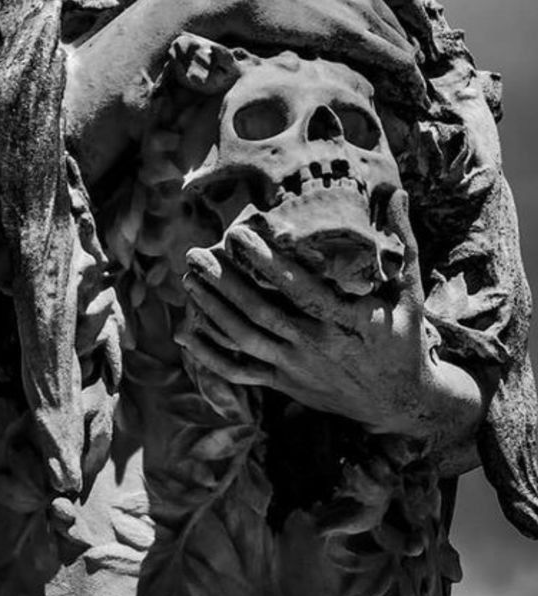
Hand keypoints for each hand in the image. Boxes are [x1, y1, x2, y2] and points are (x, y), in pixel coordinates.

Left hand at [176, 193, 470, 442]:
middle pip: (263, 313)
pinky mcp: (286, 383)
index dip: (269, 263)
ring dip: (214, 310)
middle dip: (226, 283)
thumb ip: (403, 241)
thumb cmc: (405, 337)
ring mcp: (298, 367)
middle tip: (197, 253)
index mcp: (348, 319)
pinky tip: (185, 332)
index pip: (302, 289)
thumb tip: (400, 192)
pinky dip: (211, 355)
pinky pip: (242, 371)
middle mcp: (318, 345)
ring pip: (247, 339)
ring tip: (189, 279)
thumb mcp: (411, 291)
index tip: (241, 234)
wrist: (402, 402)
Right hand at [191, 0, 428, 105]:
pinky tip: (413, 95)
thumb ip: (314, 1)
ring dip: (413, 72)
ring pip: (404, 45)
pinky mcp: (349, 33)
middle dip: (415, 53)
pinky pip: (394, 58)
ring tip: (417, 95)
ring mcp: (358, 11)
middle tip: (416, 80)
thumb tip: (306, 19)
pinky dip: (409, 78)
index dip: (414, 23)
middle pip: (404, 27)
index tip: (418, 44)